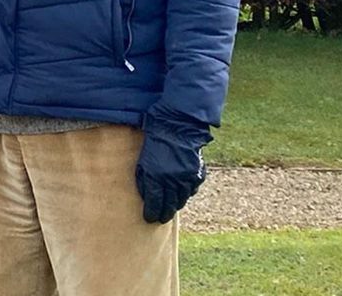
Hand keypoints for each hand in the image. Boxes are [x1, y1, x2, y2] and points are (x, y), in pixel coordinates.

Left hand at [135, 109, 211, 223]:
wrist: (178, 122)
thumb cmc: (155, 137)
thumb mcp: (144, 157)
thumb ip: (144, 178)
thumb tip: (146, 194)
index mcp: (157, 177)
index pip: (155, 203)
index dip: (152, 213)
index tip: (149, 218)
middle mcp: (173, 181)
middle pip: (170, 205)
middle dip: (164, 213)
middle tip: (160, 218)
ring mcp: (187, 177)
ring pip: (182, 199)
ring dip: (176, 204)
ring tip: (170, 207)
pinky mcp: (198, 172)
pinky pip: (192, 188)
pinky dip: (187, 192)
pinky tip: (182, 192)